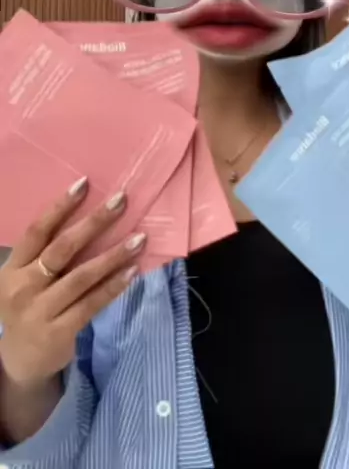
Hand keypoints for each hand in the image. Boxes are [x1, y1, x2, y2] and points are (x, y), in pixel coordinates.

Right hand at [0, 179, 145, 387]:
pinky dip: (114, 286)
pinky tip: (133, 271)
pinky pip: (93, 303)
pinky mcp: (60, 331)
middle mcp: (23, 287)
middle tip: (121, 200)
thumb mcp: (25, 278)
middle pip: (62, 248)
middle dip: (94, 222)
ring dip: (113, 255)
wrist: (19, 360)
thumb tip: (92, 216)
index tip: (85, 183)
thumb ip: (47, 254)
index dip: (60, 206)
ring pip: (82, 276)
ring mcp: (41, 311)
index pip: (37, 231)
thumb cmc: (28, 305)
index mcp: (14, 267)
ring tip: (139, 238)